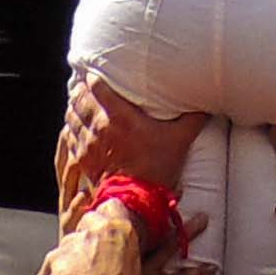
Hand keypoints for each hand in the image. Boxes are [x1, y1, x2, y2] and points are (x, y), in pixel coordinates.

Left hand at [56, 75, 206, 215]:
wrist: (135, 201)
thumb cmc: (156, 169)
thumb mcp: (179, 140)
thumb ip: (193, 119)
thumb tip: (206, 104)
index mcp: (120, 116)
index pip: (97, 88)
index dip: (93, 78)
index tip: (94, 73)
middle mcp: (99, 127)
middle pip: (79, 100)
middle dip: (80, 91)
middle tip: (82, 85)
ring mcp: (88, 144)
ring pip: (71, 118)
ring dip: (73, 108)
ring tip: (77, 102)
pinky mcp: (83, 160)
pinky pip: (69, 138)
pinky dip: (70, 129)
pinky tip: (73, 127)